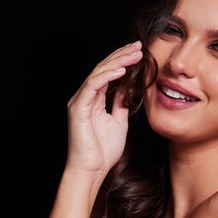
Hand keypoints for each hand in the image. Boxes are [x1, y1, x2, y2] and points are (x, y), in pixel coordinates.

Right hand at [65, 41, 142, 177]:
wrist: (91, 171)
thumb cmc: (103, 153)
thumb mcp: (119, 122)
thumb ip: (120, 104)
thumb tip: (127, 89)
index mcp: (94, 99)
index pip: (108, 73)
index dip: (123, 61)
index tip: (139, 53)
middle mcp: (85, 96)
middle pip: (103, 68)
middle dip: (121, 55)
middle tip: (138, 46)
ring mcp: (80, 100)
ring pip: (99, 72)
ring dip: (117, 62)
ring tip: (134, 54)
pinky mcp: (78, 107)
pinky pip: (93, 85)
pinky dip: (107, 76)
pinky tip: (121, 70)